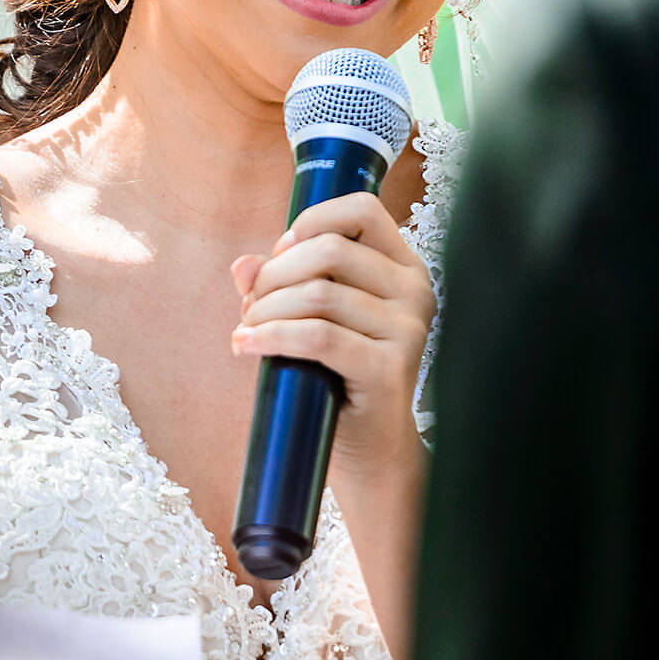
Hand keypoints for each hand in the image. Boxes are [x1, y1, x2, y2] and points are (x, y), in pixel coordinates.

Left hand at [230, 189, 434, 479]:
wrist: (368, 449)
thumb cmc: (338, 377)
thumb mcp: (311, 319)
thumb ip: (280, 284)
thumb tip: (243, 265)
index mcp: (403, 268)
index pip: (362, 210)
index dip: (311, 223)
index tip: (280, 254)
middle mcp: (415, 291)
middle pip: (330, 250)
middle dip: (275, 273)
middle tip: (250, 305)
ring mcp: (408, 329)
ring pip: (318, 294)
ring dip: (266, 309)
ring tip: (246, 331)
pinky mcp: (390, 367)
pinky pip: (319, 336)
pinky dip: (272, 336)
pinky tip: (245, 345)